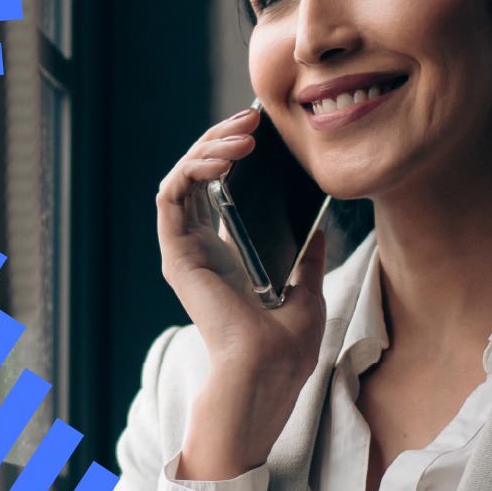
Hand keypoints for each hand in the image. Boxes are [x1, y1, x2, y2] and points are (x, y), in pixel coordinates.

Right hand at [155, 107, 328, 478]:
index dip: (235, 154)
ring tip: (242, 134)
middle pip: (200, 175)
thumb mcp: (307, 292)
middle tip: (252, 120)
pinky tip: (223, 158)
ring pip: (183, 177)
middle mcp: (201, 248)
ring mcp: (186, 249)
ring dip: (208, 147)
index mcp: (228, 256)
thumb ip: (306, 259)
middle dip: (223, 139)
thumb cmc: (286, 347)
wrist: (268, 370)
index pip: (221, 190)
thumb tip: (317, 228)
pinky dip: (193, 169)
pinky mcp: (178, 253)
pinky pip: (173, 196)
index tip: (264, 132)